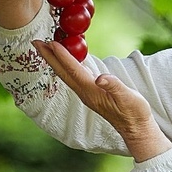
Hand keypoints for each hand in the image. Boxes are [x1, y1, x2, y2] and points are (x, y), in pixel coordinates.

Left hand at [32, 40, 171, 162]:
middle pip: (63, 72)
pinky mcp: (91, 93)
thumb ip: (114, 86)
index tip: (51, 43)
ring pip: (66, 75)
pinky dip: (65, 65)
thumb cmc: (134, 112)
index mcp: (92, 91)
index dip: (63, 56)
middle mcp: (85, 93)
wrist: (135, 128)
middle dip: (49, 57)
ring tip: (45, 48)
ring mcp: (86, 94)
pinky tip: (65, 60)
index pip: (74, 71)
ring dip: (54, 61)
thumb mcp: (128, 98)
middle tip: (35, 42)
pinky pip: (73, 76)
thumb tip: (101, 77)